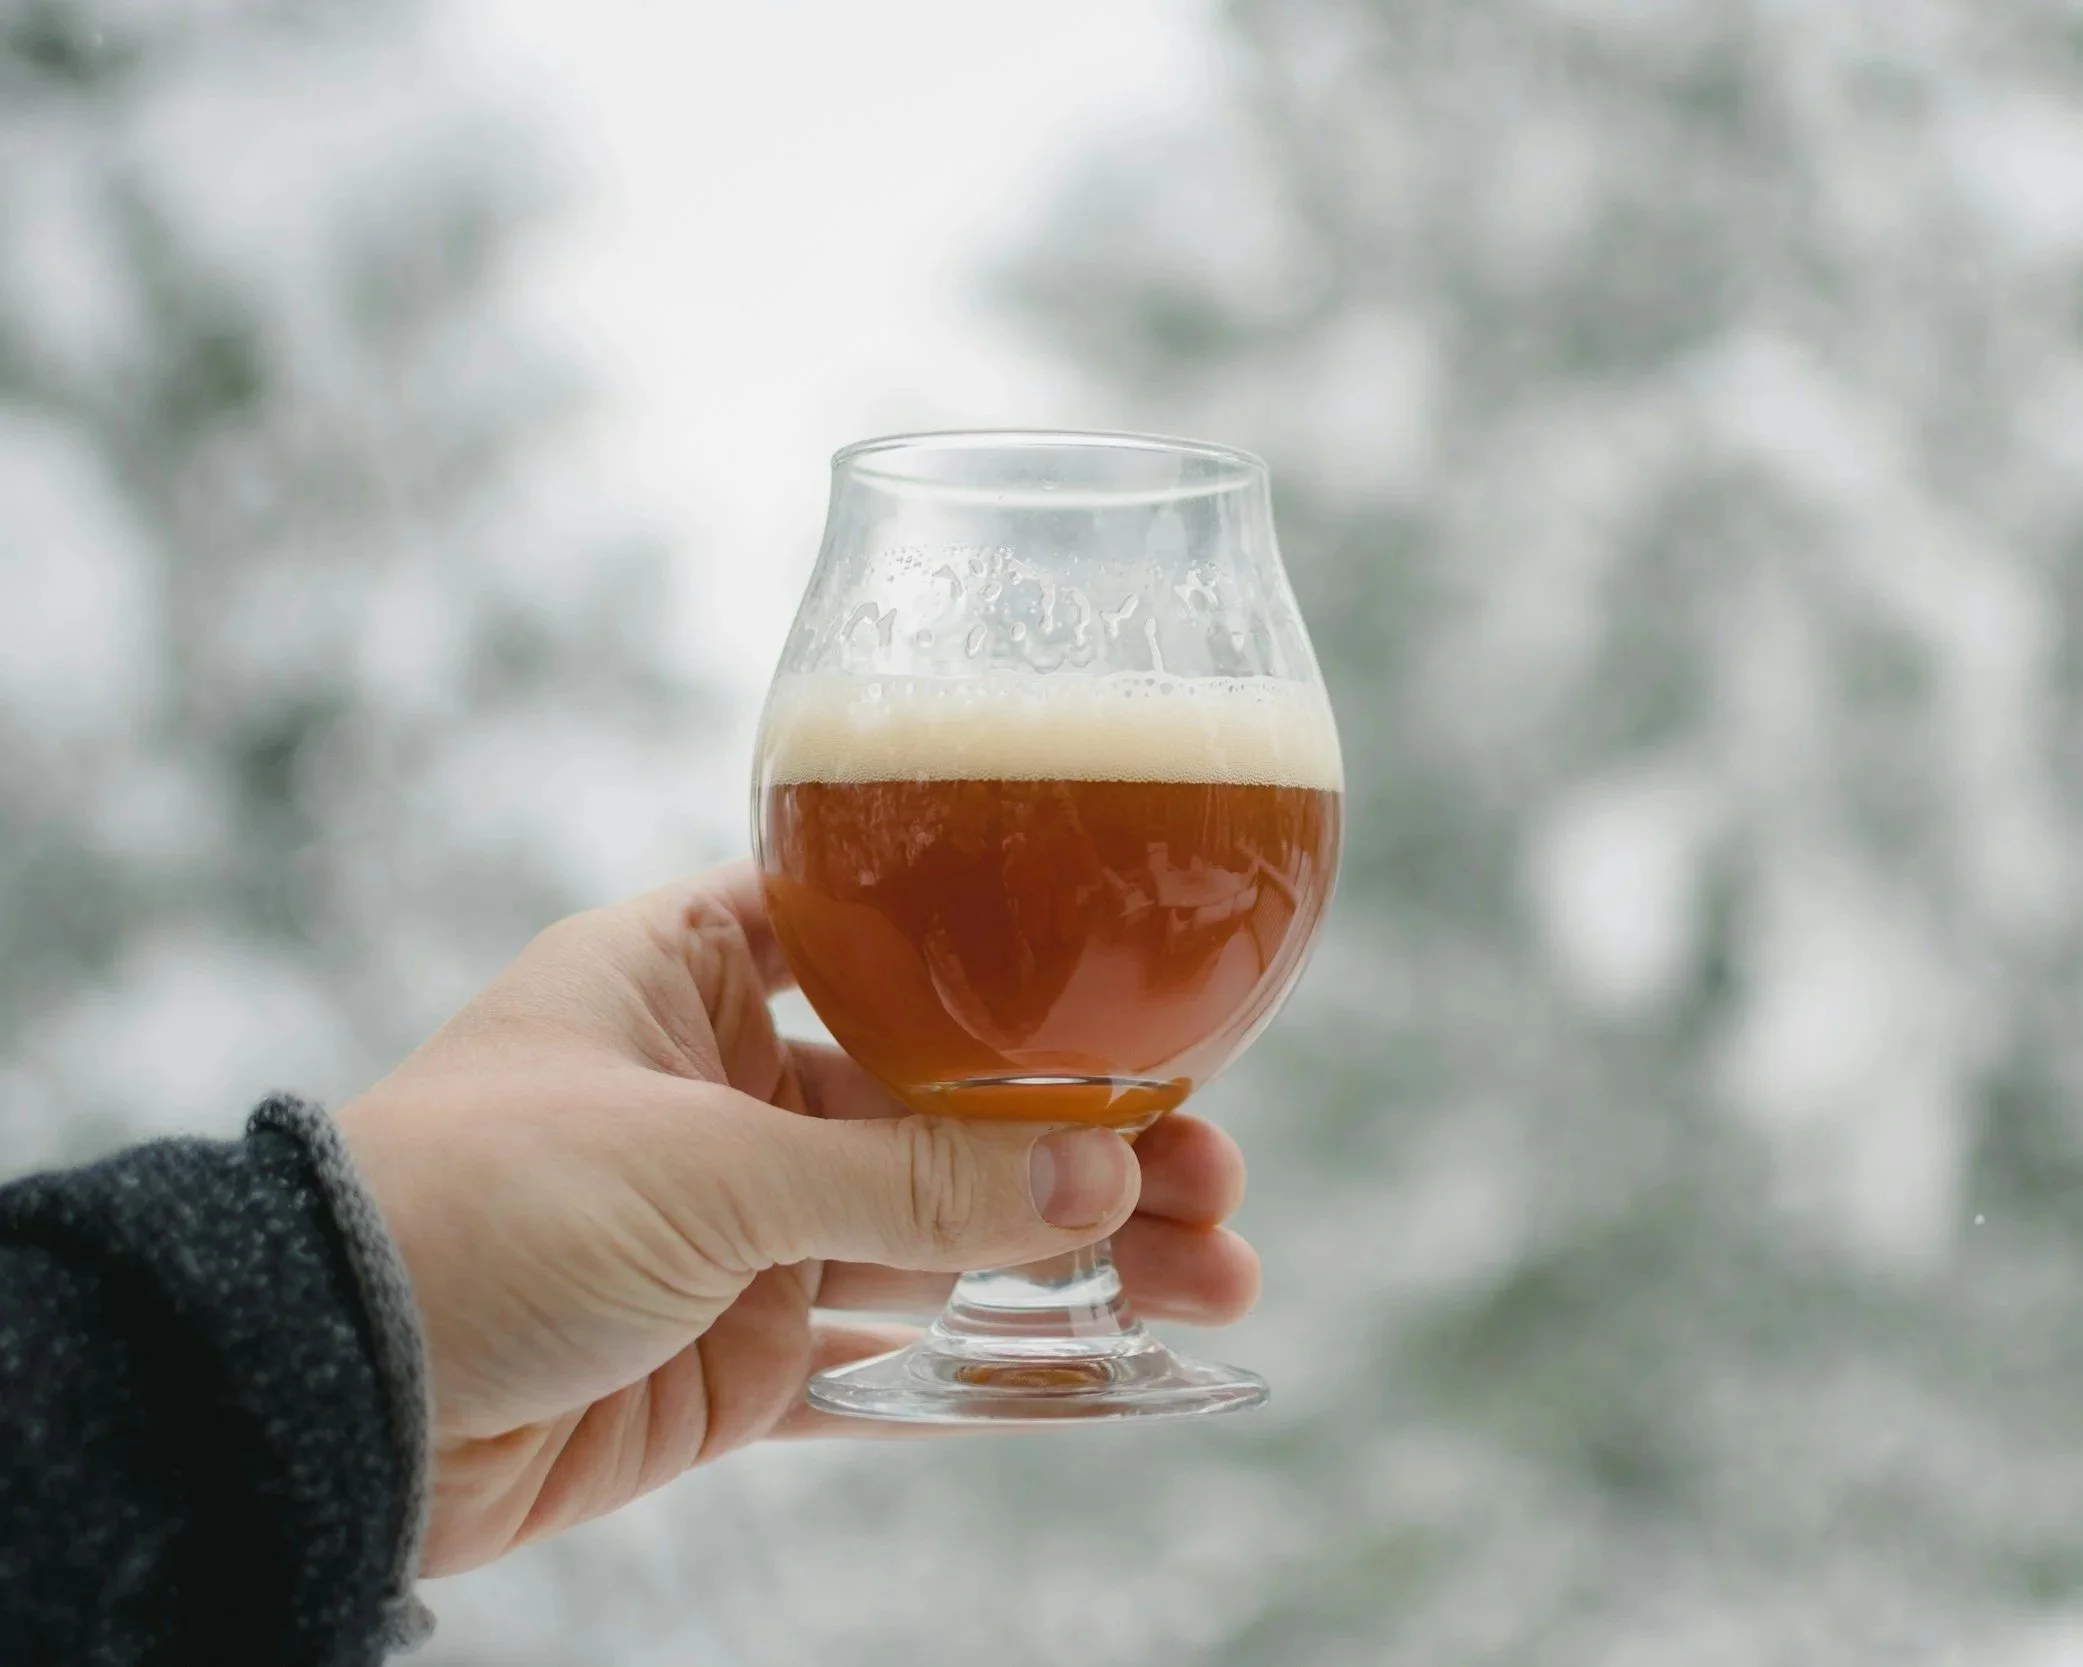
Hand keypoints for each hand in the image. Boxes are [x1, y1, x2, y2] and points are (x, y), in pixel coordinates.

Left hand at [337, 864, 1259, 1575]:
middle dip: (1078, 1140)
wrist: (324, 1394)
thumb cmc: (472, 1204)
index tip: (1128, 1015)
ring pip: (938, 1233)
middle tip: (1211, 1172)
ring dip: (1069, 1251)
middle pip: (943, 1104)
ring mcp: (738, 1227)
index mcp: (691, 975)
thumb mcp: (702, 1165)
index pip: (882, 943)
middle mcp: (724, 1090)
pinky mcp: (735, 1353)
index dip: (1009, 979)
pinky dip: (991, 1355)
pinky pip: (887, 1352)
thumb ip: (905, 1181)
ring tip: (1215, 1269)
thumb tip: (1098, 1174)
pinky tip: (1108, 1351)